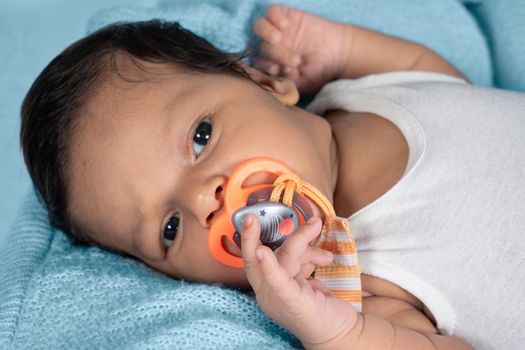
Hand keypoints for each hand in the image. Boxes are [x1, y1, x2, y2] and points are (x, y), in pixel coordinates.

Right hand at [241, 214, 358, 347]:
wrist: (340, 335)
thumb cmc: (321, 305)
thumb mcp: (308, 274)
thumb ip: (303, 255)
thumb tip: (311, 226)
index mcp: (269, 287)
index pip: (255, 259)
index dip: (250, 239)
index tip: (251, 218)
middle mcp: (268, 293)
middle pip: (263, 256)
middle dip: (251, 237)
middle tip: (253, 216)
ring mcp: (277, 299)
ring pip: (282, 259)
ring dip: (302, 242)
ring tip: (325, 255)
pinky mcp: (291, 302)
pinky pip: (277, 280)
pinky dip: (269, 266)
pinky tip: (262, 253)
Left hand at [253, 4, 352, 95]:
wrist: (340, 54)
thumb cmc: (320, 72)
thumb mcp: (302, 84)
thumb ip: (284, 82)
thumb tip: (270, 75)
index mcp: (274, 64)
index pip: (258, 65)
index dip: (265, 67)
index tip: (279, 70)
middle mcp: (274, 48)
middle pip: (262, 48)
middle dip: (275, 54)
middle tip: (294, 60)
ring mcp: (280, 31)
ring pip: (260, 26)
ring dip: (266, 33)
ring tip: (279, 38)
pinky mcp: (288, 16)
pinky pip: (272, 11)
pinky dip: (275, 16)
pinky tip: (286, 24)